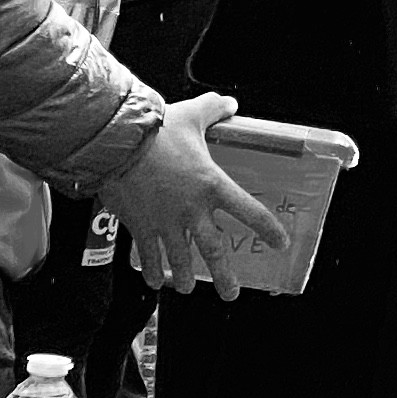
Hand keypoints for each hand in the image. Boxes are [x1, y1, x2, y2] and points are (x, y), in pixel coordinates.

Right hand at [102, 94, 285, 297]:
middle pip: (214, 250)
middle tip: (231, 294)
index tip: (279, 243)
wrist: (116, 145)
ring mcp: (165, 223)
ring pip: (179, 260)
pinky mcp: (140, 227)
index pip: (249, 211)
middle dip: (224, 276)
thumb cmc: (157, 130)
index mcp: (212, 185)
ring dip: (184, 277)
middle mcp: (192, 210)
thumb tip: (230, 103)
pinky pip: (147, 256)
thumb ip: (214, 109)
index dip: (267, 229)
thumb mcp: (192, 115)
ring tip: (186, 288)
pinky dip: (151, 270)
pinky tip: (154, 280)